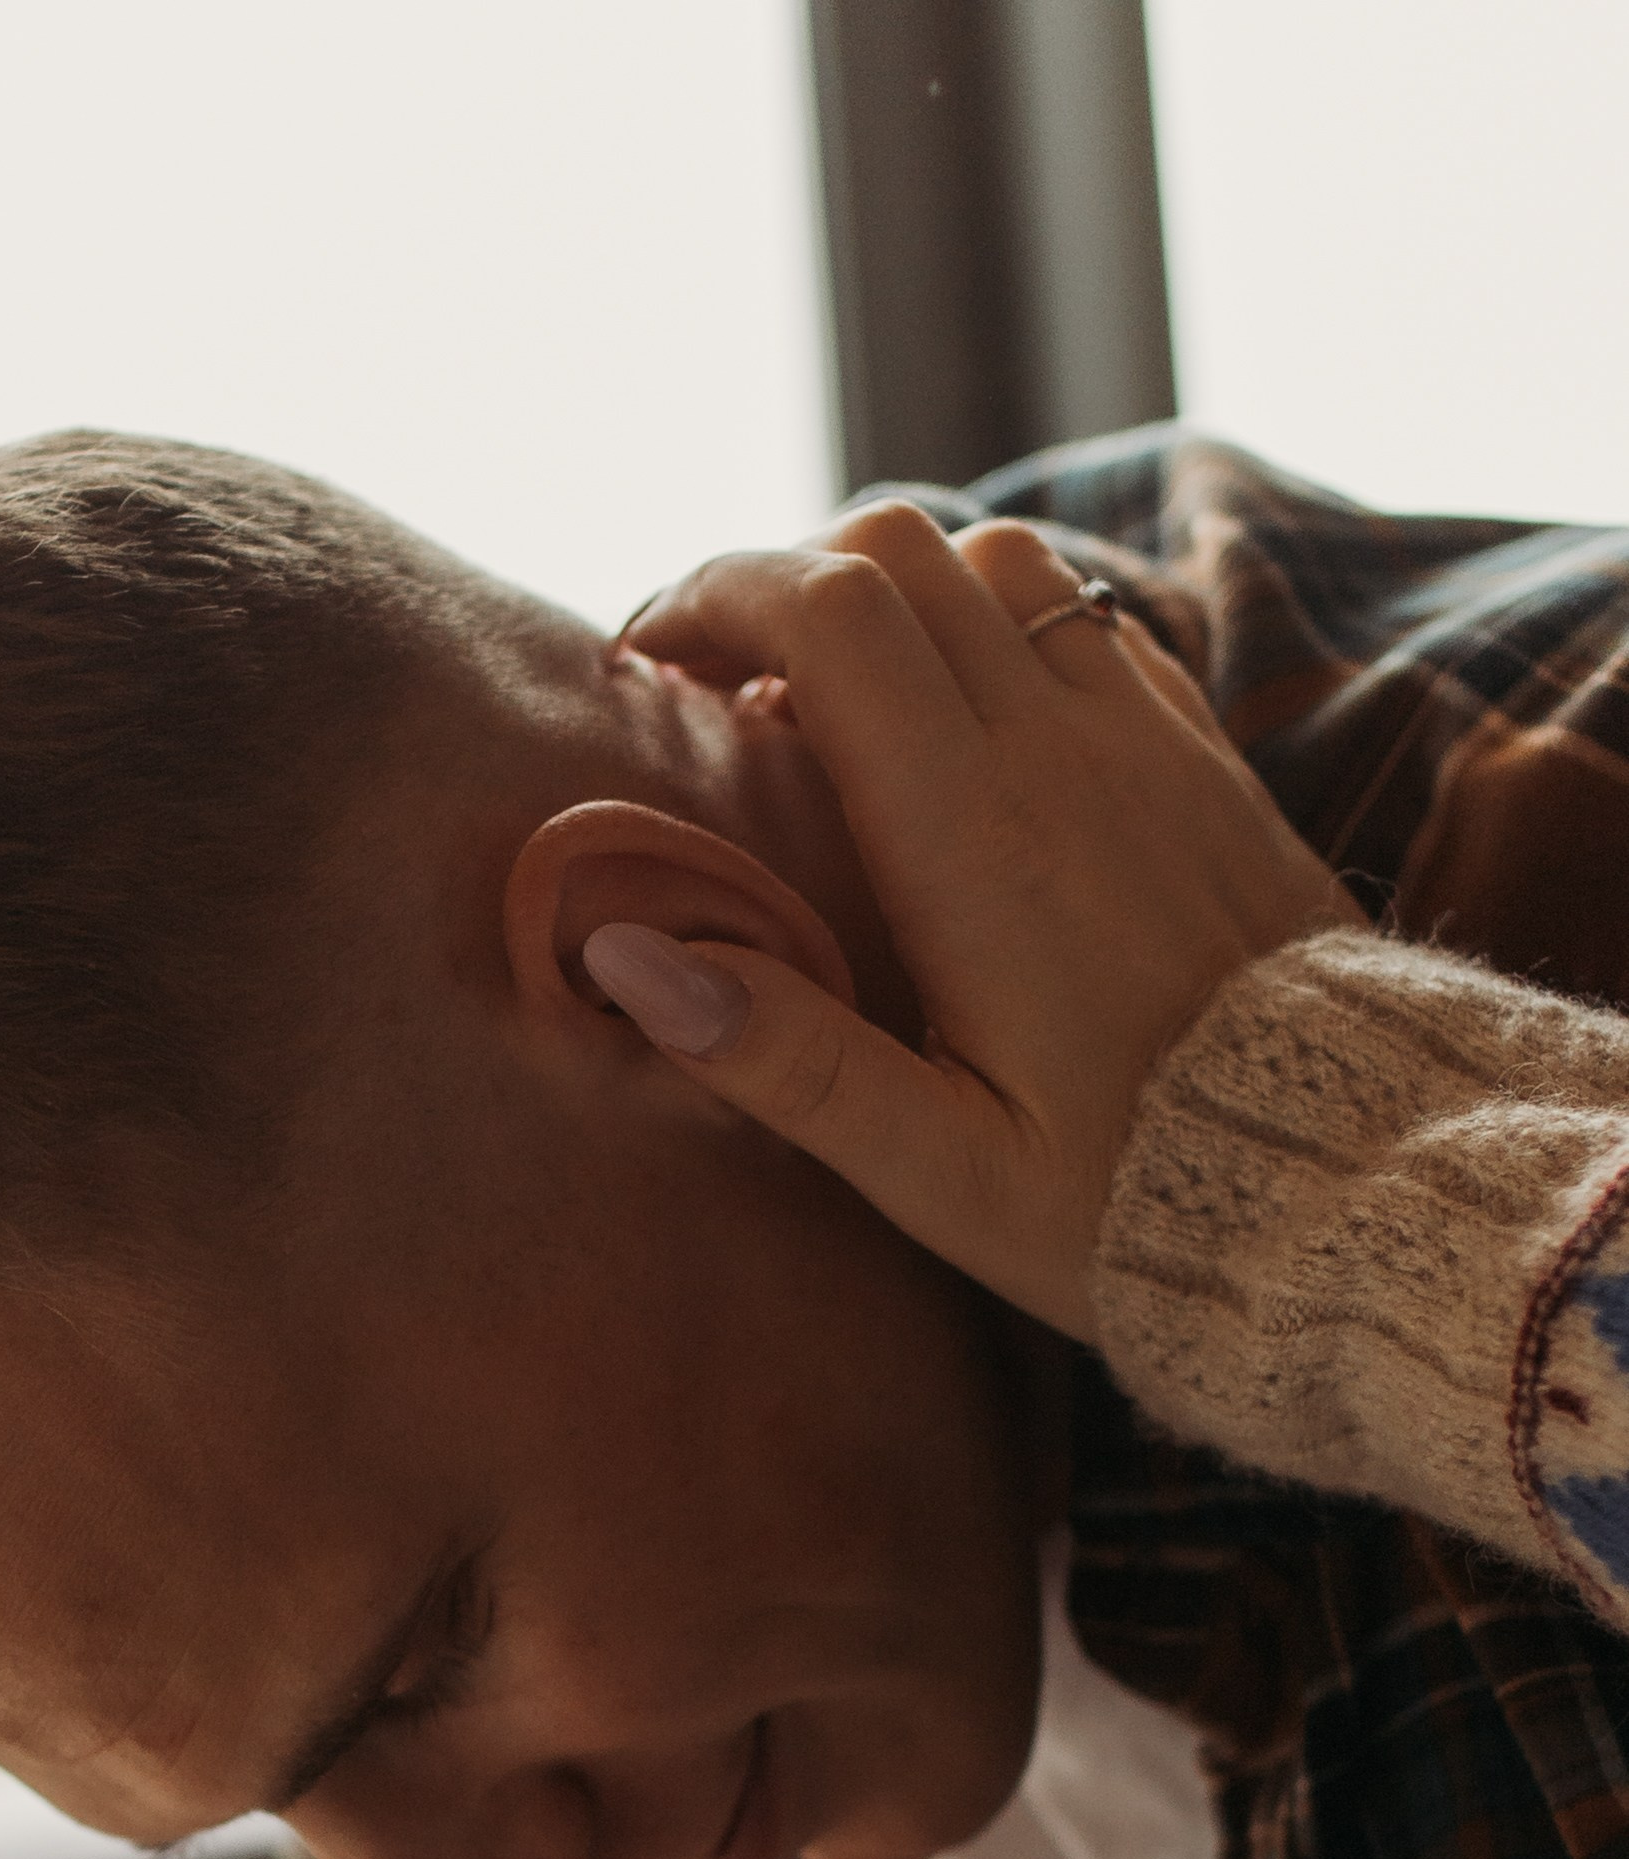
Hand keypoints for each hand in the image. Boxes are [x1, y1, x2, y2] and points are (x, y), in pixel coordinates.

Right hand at [599, 501, 1357, 1338]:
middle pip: (893, 549)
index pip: (825, 610)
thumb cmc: (1129, 1198)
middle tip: (709, 686)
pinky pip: (1081, 620)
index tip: (645, 671)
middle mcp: (1061, 749)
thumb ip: (783, 1057)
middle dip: (775, 582)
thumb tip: (620, 953)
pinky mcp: (1199, 754)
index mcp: (975, 836)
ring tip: (829, 706)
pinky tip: (959, 733)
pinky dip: (989, 632)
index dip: (711, 600)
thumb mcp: (938, 1171)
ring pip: (992, 562)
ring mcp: (1143, 735)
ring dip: (889, 595)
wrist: (1351, 1180)